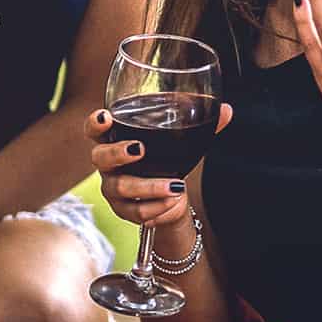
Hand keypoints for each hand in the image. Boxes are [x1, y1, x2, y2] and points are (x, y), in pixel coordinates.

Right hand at [88, 103, 234, 229]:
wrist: (172, 198)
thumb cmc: (168, 160)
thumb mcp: (183, 140)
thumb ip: (203, 124)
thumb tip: (226, 110)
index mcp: (116, 139)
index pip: (95, 129)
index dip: (95, 123)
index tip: (106, 117)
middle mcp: (108, 164)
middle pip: (100, 157)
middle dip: (118, 153)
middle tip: (139, 149)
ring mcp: (113, 188)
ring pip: (121, 188)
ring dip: (149, 187)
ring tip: (175, 186)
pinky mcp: (123, 210)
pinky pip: (136, 211)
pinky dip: (157, 207)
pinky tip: (173, 202)